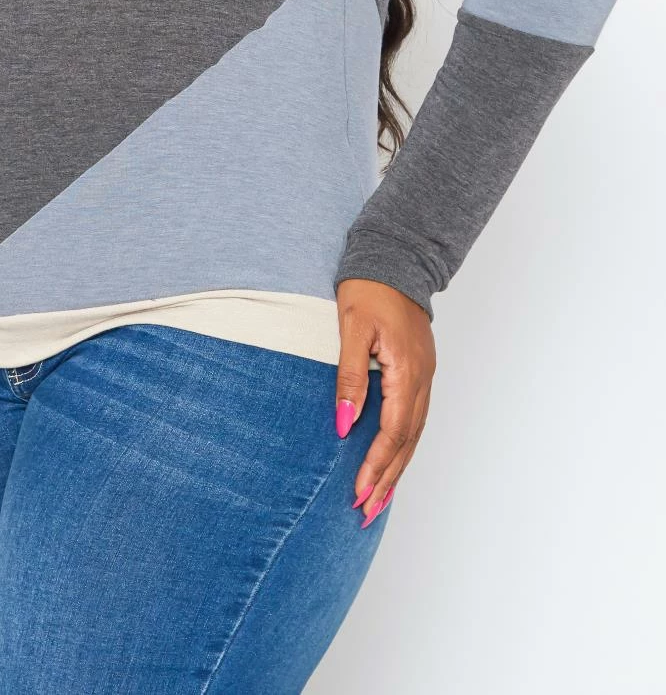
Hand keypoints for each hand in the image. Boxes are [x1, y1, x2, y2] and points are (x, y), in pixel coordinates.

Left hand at [334, 277, 435, 526]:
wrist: (395, 259)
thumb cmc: (369, 289)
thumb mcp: (351, 329)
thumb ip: (349, 377)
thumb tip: (345, 424)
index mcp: (406, 371)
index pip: (392, 432)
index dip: (376, 465)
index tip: (359, 492)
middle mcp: (422, 380)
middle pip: (407, 442)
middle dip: (387, 479)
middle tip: (367, 511)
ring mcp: (424, 376)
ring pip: (414, 434)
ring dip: (396, 468)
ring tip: (378, 499)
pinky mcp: (419, 372)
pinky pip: (414, 419)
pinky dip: (404, 446)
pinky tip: (392, 460)